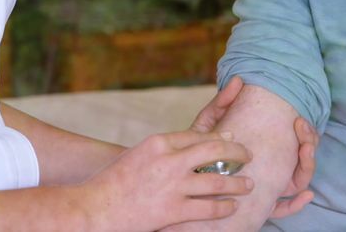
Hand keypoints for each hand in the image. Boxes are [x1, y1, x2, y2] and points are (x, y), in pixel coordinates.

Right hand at [83, 130, 253, 231]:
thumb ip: (162, 150)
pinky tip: (232, 207)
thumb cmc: (112, 182)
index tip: (231, 140)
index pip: (198, 135)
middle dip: (237, 152)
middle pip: (214, 149)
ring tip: (248, 185)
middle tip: (248, 156)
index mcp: (158, 142)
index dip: (219, 138)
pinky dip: (224, 207)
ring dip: (238, 183)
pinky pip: (209, 207)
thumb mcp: (137, 155)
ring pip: (218, 180)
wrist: (96, 208)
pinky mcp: (174, 210)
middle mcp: (169, 160)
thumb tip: (187, 149)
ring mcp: (173, 185)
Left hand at [190, 78, 319, 218]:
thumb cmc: (196, 150)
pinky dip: (297, 204)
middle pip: (303, 158)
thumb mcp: (208, 124)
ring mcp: (269, 187)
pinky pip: (284, 209)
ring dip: (308, 165)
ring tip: (305, 150)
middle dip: (310, 143)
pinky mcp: (260, 206)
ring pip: (299, 180)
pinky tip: (306, 197)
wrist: (183, 178)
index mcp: (265, 149)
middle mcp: (272, 167)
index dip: (306, 133)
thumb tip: (238, 79)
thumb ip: (222, 103)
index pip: (295, 141)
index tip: (300, 120)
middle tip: (302, 128)